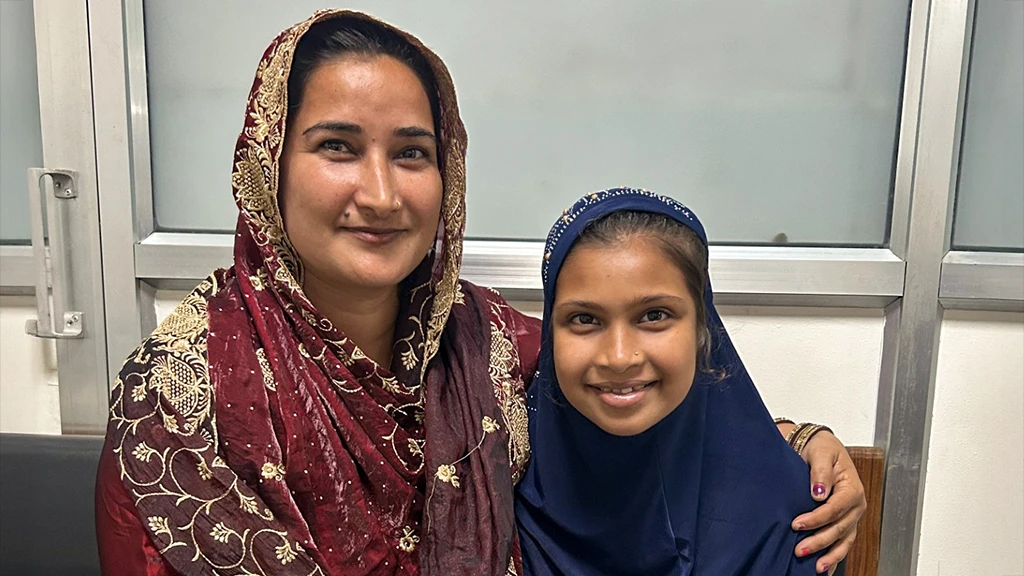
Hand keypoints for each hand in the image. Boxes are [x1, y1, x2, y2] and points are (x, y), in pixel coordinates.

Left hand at [792, 431, 866, 574]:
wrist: (821, 447)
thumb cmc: (822, 448)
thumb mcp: (821, 453)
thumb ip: (821, 472)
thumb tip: (819, 493)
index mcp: (853, 489)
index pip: (835, 509)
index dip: (816, 518)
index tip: (797, 523)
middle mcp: (856, 505)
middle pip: (839, 528)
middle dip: (819, 541)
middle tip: (799, 550)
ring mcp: (852, 515)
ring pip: (843, 540)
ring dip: (829, 554)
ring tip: (815, 567)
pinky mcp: (844, 521)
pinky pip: (843, 542)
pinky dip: (835, 556)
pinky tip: (824, 568)